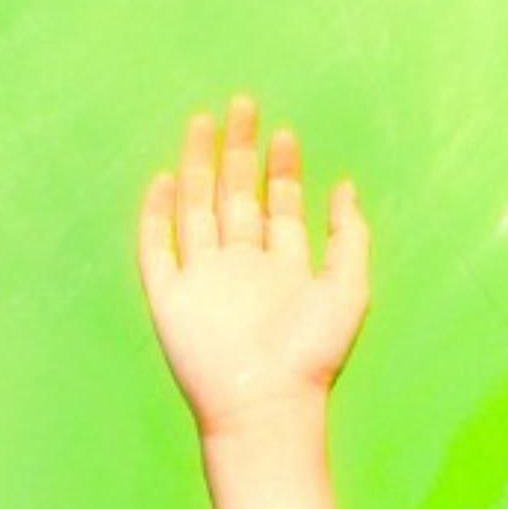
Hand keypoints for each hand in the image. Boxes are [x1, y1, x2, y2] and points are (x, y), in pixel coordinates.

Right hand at [136, 94, 368, 438]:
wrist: (265, 402)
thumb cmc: (312, 355)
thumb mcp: (349, 289)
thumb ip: (350, 237)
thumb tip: (347, 187)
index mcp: (286, 269)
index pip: (282, 208)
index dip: (284, 170)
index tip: (286, 134)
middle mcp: (244, 268)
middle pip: (238, 197)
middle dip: (241, 152)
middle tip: (244, 106)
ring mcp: (204, 279)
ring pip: (197, 209)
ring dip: (199, 166)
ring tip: (203, 123)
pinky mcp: (169, 295)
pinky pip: (157, 246)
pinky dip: (157, 212)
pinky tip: (165, 178)